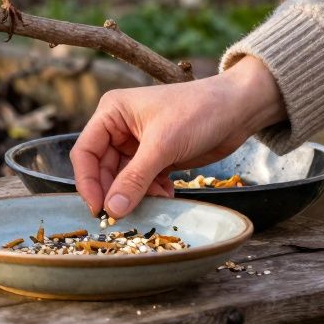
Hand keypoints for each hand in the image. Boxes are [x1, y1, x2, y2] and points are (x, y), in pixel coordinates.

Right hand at [70, 55, 285, 217]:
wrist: (238, 108)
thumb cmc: (198, 111)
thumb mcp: (163, 145)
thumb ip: (135, 179)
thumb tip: (112, 210)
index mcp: (112, 113)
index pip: (85, 152)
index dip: (88, 182)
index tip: (98, 209)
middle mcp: (119, 127)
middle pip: (103, 169)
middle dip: (116, 191)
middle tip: (125, 215)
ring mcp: (138, 143)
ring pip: (123, 179)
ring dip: (137, 193)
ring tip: (157, 197)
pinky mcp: (157, 156)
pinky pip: (142, 181)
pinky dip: (152, 191)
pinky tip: (167, 193)